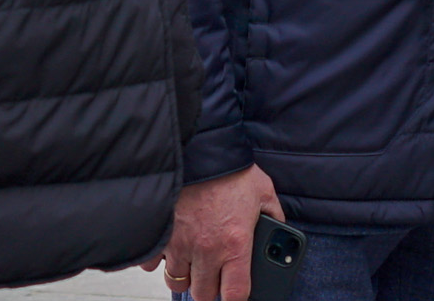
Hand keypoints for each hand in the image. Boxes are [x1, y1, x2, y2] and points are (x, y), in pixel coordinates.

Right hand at [153, 164, 282, 300]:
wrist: (198, 148)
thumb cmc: (231, 169)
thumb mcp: (264, 192)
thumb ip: (274, 216)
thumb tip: (280, 231)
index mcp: (235, 245)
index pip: (236, 294)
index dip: (237, 299)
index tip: (236, 293)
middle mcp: (207, 250)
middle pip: (203, 295)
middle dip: (210, 290)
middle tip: (215, 277)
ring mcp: (180, 245)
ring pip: (177, 283)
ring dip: (186, 277)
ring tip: (194, 263)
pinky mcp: (161, 234)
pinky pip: (153, 264)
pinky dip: (159, 261)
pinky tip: (171, 249)